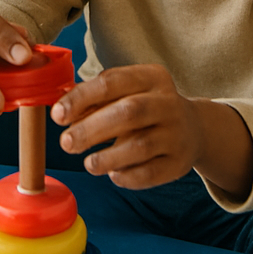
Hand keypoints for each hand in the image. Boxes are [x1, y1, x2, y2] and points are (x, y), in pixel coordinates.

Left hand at [51, 64, 201, 188]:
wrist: (194, 128)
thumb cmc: (146, 107)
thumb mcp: (127, 92)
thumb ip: (96, 99)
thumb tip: (61, 110)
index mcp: (152, 77)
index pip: (112, 82)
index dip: (81, 98)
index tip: (58, 114)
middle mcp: (168, 102)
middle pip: (128, 113)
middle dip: (91, 129)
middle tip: (66, 143)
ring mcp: (177, 133)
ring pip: (140, 146)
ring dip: (107, 157)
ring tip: (89, 163)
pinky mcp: (180, 162)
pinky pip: (150, 172)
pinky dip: (127, 176)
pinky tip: (113, 174)